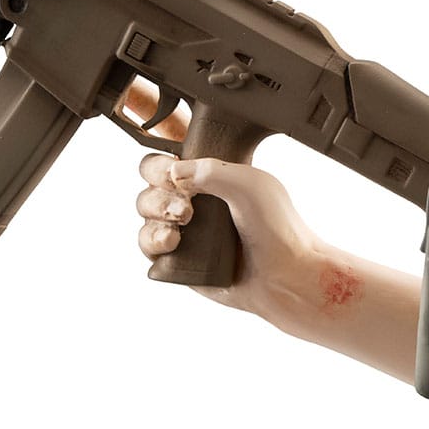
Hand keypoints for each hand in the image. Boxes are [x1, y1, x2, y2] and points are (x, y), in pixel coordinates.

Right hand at [136, 155, 317, 315]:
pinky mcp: (178, 258)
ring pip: (146, 209)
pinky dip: (153, 239)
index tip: (172, 170)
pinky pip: (148, 245)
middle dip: (157, 183)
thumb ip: (211, 170)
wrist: (283, 274)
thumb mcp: (249, 184)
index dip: (163, 157)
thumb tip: (174, 171)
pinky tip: (173, 242)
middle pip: (151, 178)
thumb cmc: (275, 226)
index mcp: (214, 175)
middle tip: (183, 200)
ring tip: (183, 221)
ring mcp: (186, 228)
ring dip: (156, 210)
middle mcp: (197, 198)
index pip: (175, 154)